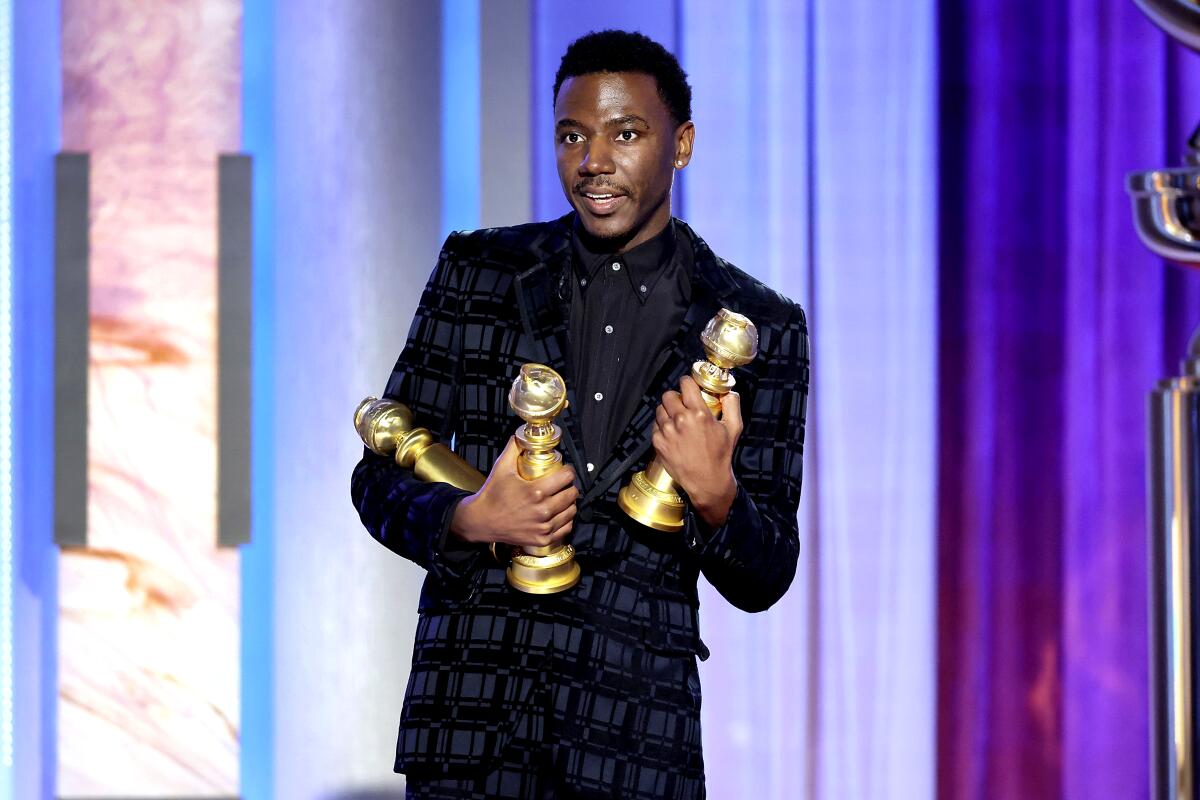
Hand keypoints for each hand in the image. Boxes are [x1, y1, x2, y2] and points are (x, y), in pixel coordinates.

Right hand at [449, 436, 577, 548]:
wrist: (481, 520)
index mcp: (535, 492)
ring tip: (562, 497)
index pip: (566, 478)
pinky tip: (560, 513)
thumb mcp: (501, 467)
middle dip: (570, 486)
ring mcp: (543, 527)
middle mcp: (542, 510)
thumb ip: (514, 448)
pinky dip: (566, 520)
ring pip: (571, 511)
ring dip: (570, 503)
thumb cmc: (492, 494)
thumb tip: (522, 434)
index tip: (565, 470)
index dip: (568, 471)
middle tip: (563, 484)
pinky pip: (566, 528)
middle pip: (572, 495)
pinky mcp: (542, 539)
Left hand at [652, 375, 741, 528]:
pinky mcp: (659, 443)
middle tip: (682, 405)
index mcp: (699, 413)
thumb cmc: (721, 455)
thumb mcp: (734, 428)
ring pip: (660, 409)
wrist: (707, 481)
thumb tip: (729, 392)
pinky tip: (672, 434)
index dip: (687, 383)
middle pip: (668, 395)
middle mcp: (681, 420)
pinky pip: (655, 426)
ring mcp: (667, 432)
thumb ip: (732, 405)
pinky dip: (662, 427)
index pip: (685, 384)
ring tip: (677, 421)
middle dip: (675, 397)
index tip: (688, 387)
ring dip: (667, 411)